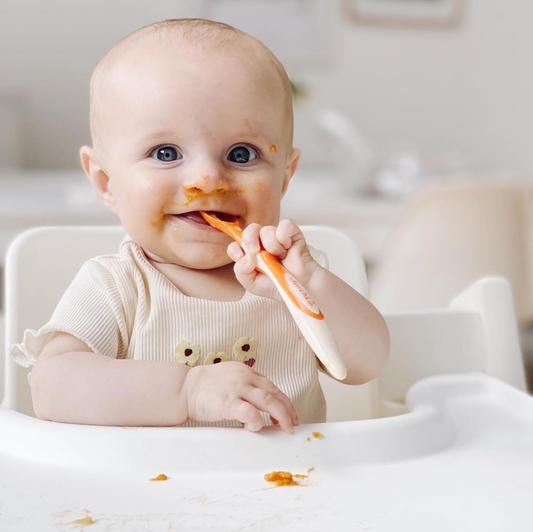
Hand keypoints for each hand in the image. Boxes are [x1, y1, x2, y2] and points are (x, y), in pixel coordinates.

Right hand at [182, 361, 298, 432]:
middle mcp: (245, 378)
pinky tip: (255, 427)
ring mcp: (237, 389)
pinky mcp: (227, 402)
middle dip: (286, 411)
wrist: (184, 387)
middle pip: (274, 394)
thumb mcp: (231, 378)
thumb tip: (261, 407)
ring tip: (282, 428)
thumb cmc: (206, 386)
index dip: (284, 402)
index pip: (272, 387)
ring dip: (279, 416)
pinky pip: (249, 412)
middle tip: (291, 425)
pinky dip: (256, 421)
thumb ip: (246, 388)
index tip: (290, 414)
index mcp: (247, 372)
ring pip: (267, 401)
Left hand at [227, 219, 320, 300]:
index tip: (241, 257)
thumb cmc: (279, 286)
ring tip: (280, 257)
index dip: (236, 248)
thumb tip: (246, 256)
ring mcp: (277, 238)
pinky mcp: (292, 234)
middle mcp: (262, 244)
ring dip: (272, 246)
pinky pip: (285, 225)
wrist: (300, 288)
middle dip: (250, 239)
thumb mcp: (253, 284)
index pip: (236, 244)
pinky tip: (288, 248)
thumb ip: (242, 271)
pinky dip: (284, 236)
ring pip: (267, 230)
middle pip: (250, 230)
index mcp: (251, 255)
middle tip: (256, 252)